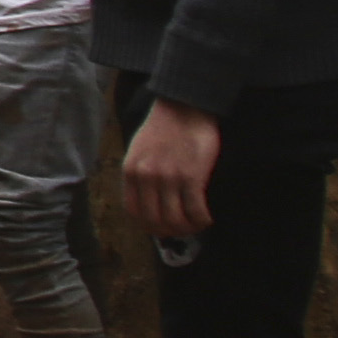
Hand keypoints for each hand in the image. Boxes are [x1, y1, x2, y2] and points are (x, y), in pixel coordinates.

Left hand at [121, 100, 221, 244]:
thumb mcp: (139, 150)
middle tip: (183, 231)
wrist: (184, 106)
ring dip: (188, 228)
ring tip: (197, 225)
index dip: (148, 226)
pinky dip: (202, 220)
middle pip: (154, 220)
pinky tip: (207, 218)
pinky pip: (195, 210)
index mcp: (131, 171)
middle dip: (170, 231)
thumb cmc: (164, 127)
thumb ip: (141, 174)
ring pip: (175, 219)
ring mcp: (168, 178)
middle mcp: (146, 177)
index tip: (160, 229)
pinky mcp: (191, 176)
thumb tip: (149, 201)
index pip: (134, 211)